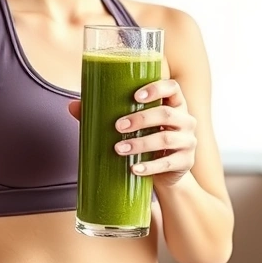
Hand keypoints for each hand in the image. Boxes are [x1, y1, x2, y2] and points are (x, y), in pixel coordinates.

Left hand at [68, 79, 196, 186]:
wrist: (168, 174)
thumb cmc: (148, 142)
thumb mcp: (134, 127)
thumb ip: (107, 114)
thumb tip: (73, 106)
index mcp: (174, 104)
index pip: (172, 88)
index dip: (156, 88)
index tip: (135, 95)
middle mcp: (186, 120)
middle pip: (166, 113)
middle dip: (141, 118)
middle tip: (117, 126)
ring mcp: (188, 141)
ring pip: (166, 138)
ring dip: (140, 143)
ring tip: (119, 148)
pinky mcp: (185, 162)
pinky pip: (168, 163)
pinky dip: (150, 167)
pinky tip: (134, 169)